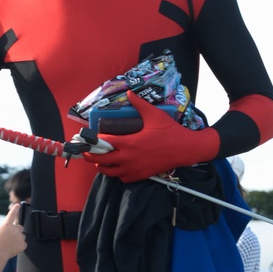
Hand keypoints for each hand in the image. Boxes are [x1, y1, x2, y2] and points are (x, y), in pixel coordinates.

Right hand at [0, 203, 26, 260]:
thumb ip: (5, 228)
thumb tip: (11, 230)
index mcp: (7, 225)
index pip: (12, 215)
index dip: (15, 209)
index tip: (18, 205)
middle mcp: (15, 229)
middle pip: (20, 227)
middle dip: (17, 231)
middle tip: (11, 237)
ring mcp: (20, 236)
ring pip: (22, 236)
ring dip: (18, 239)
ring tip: (10, 245)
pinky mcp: (23, 244)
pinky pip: (23, 244)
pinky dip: (19, 247)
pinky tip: (13, 249)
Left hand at [82, 93, 219, 182]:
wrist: (185, 149)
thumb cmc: (170, 132)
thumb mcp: (154, 115)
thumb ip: (139, 104)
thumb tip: (129, 92)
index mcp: (129, 142)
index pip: (104, 142)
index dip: (95, 140)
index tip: (92, 137)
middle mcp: (128, 158)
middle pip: (101, 160)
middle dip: (91, 155)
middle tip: (87, 151)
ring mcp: (134, 169)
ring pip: (109, 172)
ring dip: (102, 166)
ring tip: (100, 161)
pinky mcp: (140, 176)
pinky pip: (122, 178)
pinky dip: (117, 174)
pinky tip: (117, 167)